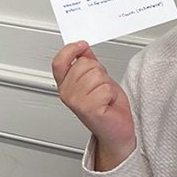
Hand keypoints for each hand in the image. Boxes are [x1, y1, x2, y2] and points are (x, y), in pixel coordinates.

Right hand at [51, 41, 135, 169]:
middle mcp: (67, 93)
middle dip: (99, 71)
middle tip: (101, 86)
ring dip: (107, 84)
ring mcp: (76, 101)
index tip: (81, 45)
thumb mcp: (97, 79)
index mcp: (65, 85)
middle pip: (83, 64)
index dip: (70, 50)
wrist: (117, 130)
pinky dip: (111, 94)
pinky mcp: (88, 108)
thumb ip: (88, 62)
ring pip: (96, 74)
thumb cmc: (108, 108)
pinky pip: (105, 88)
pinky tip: (108, 103)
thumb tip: (82, 48)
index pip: (59, 62)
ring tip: (105, 96)